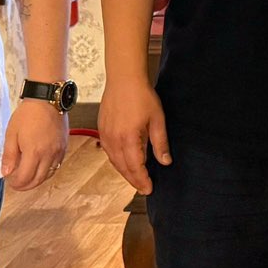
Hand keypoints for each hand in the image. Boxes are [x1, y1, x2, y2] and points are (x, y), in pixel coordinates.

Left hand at [2, 99, 68, 191]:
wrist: (47, 99)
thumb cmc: (28, 114)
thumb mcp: (12, 134)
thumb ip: (9, 156)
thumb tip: (6, 173)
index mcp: (34, 152)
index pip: (25, 178)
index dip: (16, 184)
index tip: (10, 182)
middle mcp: (49, 155)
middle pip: (38, 180)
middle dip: (26, 185)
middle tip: (17, 184)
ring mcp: (58, 152)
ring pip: (49, 174)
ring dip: (37, 179)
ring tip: (28, 176)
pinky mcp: (64, 147)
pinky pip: (56, 165)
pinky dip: (47, 170)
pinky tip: (39, 166)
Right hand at [101, 78, 170, 192]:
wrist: (124, 79)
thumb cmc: (142, 96)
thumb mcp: (157, 120)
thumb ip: (160, 143)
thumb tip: (165, 162)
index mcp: (128, 138)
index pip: (135, 167)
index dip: (142, 180)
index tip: (149, 189)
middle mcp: (114, 139)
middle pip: (123, 167)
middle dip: (134, 180)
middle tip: (143, 188)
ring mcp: (106, 135)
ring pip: (114, 161)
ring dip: (124, 172)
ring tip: (135, 179)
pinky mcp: (102, 129)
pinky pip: (108, 151)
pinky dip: (117, 161)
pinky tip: (124, 162)